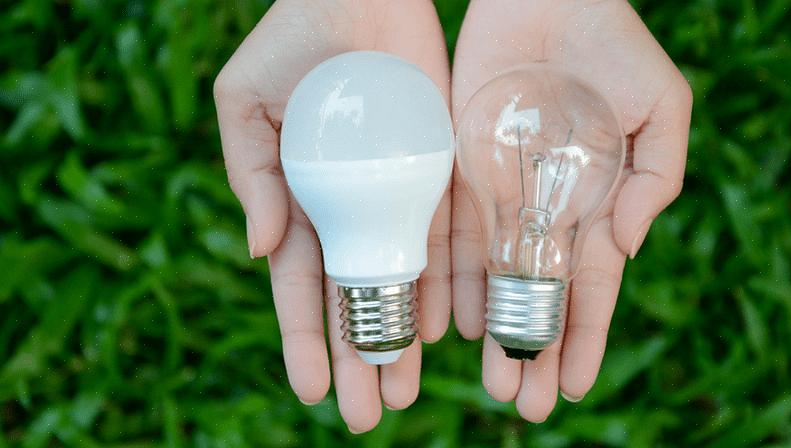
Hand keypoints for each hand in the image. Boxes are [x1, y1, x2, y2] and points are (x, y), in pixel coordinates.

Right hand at [213, 0, 451, 432]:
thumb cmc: (294, 41)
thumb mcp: (246, 102)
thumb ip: (249, 173)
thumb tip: (261, 250)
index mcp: (302, 199)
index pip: (303, 286)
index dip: (306, 339)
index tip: (315, 391)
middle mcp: (354, 208)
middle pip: (357, 297)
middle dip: (360, 356)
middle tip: (369, 414)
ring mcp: (399, 193)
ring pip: (405, 279)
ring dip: (406, 335)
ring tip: (407, 388)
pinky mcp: (442, 170)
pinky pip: (449, 235)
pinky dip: (450, 282)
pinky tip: (452, 327)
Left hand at [450, 0, 692, 420]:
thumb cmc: (613, 43)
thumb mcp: (662, 107)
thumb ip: (657, 178)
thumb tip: (626, 246)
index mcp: (598, 200)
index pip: (592, 283)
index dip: (585, 336)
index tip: (573, 387)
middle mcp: (547, 207)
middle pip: (540, 294)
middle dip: (535, 349)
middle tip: (523, 406)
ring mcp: (503, 190)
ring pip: (495, 276)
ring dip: (495, 330)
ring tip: (493, 383)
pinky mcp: (460, 167)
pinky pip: (454, 230)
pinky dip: (453, 278)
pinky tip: (452, 323)